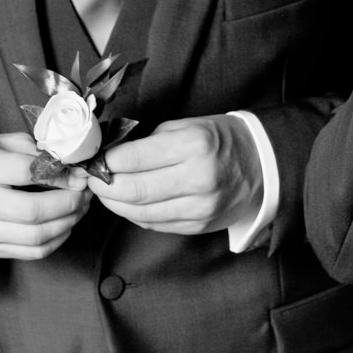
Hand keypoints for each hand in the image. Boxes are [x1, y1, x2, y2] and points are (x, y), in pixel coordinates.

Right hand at [0, 132, 91, 260]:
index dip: (60, 175)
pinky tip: (64, 225)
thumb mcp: (0, 142)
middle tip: (83, 193)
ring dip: (68, 223)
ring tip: (80, 208)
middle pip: (33, 211)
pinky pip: (31, 252)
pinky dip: (56, 240)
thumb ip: (34, 150)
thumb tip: (71, 168)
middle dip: (69, 203)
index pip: (26, 172)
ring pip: (35, 236)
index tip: (77, 174)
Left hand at [88, 115, 262, 235]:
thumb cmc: (219, 139)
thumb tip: (110, 157)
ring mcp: (200, 207)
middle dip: (104, 186)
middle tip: (92, 179)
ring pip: (141, 213)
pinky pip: (155, 225)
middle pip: (133, 190)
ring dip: (115, 204)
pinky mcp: (199, 226)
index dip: (106, 161)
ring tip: (106, 192)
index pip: (134, 158)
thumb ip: (149, 142)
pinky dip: (136, 215)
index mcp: (194, 145)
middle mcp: (198, 179)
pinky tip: (129, 204)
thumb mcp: (187, 126)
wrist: (261, 164)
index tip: (94, 159)